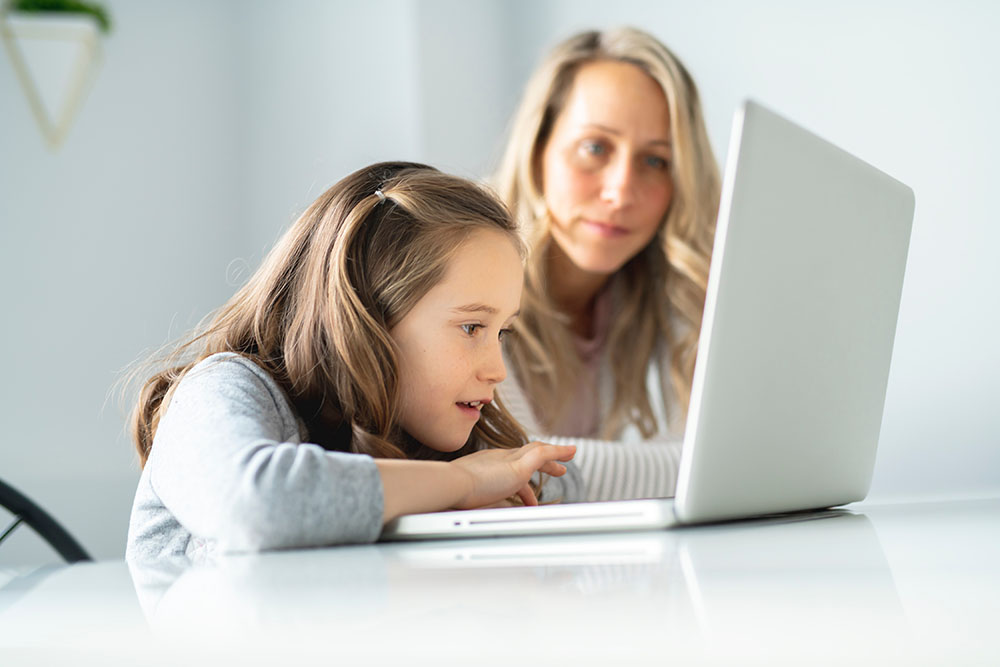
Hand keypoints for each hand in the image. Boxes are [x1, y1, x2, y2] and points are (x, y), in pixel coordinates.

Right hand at [449, 441, 574, 509]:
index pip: (508, 465)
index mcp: (484, 465)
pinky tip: (571, 452)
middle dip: (542, 461)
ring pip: (537, 451)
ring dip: (554, 454)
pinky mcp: (518, 467)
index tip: (527, 486)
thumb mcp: (463, 498)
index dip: (520, 472)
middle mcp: (497, 458)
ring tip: (570, 456)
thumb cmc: (450, 494)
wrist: (450, 484)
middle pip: (525, 454)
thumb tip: (467, 516)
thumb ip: (470, 503)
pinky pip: (543, 454)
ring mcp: (508, 461)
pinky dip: (558, 452)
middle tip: (557, 467)